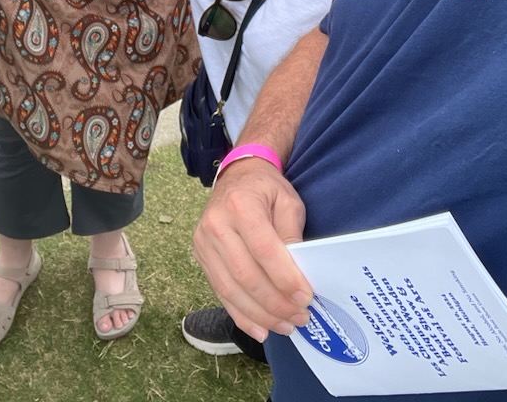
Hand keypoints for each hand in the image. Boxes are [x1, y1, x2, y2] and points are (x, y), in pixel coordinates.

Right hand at [192, 157, 311, 342]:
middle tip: (301, 317)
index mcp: (240, 205)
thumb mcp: (288, 202)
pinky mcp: (200, 257)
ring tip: (286, 326)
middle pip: (245, 274)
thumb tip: (298, 274)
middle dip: (275, 303)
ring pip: (230, 289)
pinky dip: (241, 315)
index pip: (263, 249)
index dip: (285, 278)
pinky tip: (261, 329)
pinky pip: (220, 292)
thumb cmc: (266, 189)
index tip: (306, 298)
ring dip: (260, 315)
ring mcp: (203, 242)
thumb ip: (292, 234)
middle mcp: (215, 224)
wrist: (236, 177)